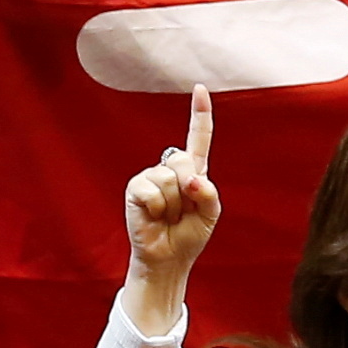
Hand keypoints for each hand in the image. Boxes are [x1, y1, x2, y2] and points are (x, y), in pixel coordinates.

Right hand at [126, 85, 221, 278]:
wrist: (168, 259)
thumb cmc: (189, 236)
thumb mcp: (211, 214)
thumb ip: (208, 192)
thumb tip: (190, 178)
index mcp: (193, 171)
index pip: (198, 138)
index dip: (200, 114)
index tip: (199, 89)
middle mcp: (170, 169)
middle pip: (182, 158)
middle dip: (188, 187)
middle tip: (183, 211)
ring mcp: (151, 177)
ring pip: (169, 178)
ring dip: (174, 205)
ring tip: (168, 217)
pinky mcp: (136, 188)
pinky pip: (151, 190)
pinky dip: (157, 208)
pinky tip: (154, 217)